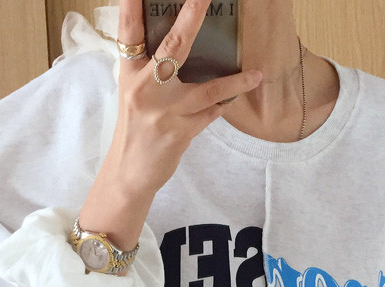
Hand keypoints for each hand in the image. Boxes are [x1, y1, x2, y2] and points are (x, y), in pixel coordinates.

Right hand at [103, 0, 261, 199]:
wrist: (128, 173)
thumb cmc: (135, 128)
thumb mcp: (134, 92)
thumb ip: (150, 69)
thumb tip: (177, 45)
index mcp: (130, 73)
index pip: (130, 30)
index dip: (133, 4)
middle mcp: (145, 88)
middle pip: (174, 46)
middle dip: (192, 17)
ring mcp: (165, 111)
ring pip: (208, 89)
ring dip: (236, 81)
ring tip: (256, 75)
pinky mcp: (180, 133)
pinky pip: (211, 114)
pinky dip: (222, 106)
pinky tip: (230, 101)